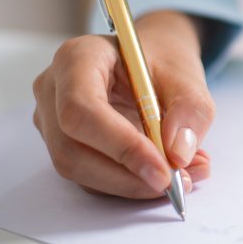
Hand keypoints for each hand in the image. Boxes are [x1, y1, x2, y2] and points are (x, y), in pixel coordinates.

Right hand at [33, 11, 212, 197]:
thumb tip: (178, 154)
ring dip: (133, 184)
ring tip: (184, 176)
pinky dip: (129, 183)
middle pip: (72, 149)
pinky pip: (90, 176)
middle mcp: (53, 90)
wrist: (152, 62)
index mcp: (77, 59)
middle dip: (128, 175)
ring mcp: (52, 120)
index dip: (121, 146)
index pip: (81, 110)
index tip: (163, 170)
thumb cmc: (163, 61)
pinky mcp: (64, 144)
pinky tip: (164, 173)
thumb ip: (190, 110)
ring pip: (79, 170)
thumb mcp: (189, 76)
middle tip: (179, 182)